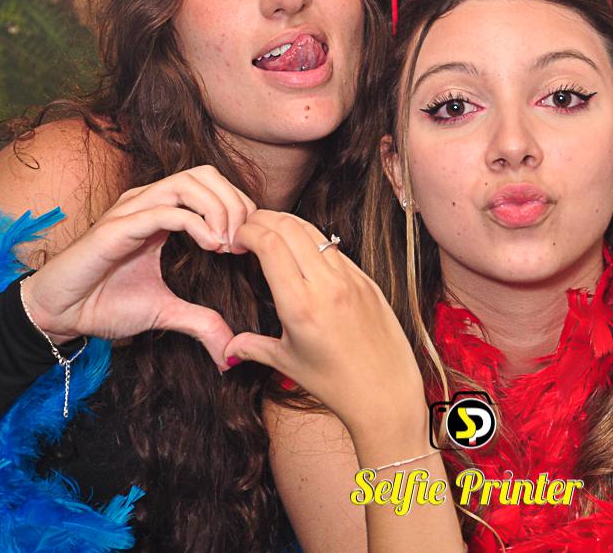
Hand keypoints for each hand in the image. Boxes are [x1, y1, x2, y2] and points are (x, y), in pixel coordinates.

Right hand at [20, 165, 254, 363]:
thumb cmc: (103, 304)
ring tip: (228, 244)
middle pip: (204, 174)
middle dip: (234, 202)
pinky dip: (197, 224)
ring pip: (188, 183)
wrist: (59, 314)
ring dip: (219, 209)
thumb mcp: (164, 313)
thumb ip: (200, 323)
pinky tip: (211, 246)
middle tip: (244, 240)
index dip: (238, 205)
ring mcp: (131, 210)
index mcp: (159, 212)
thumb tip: (230, 351)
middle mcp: (146, 202)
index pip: (210, 184)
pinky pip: (165, 211)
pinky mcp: (117, 227)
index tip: (250, 242)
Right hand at [223, 211, 422, 434]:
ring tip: (270, 232)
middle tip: (246, 229)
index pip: (268, 244)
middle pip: (288, 226)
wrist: (386, 392)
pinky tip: (301, 252)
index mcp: (301, 305)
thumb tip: (226, 349)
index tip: (234, 240)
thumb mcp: (287, 364)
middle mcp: (327, 285)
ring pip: (313, 231)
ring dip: (287, 224)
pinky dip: (312, 241)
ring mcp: (351, 279)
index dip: (246, 232)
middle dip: (261, 219)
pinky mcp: (367, 281)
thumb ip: (253, 347)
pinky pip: (335, 249)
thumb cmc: (335, 384)